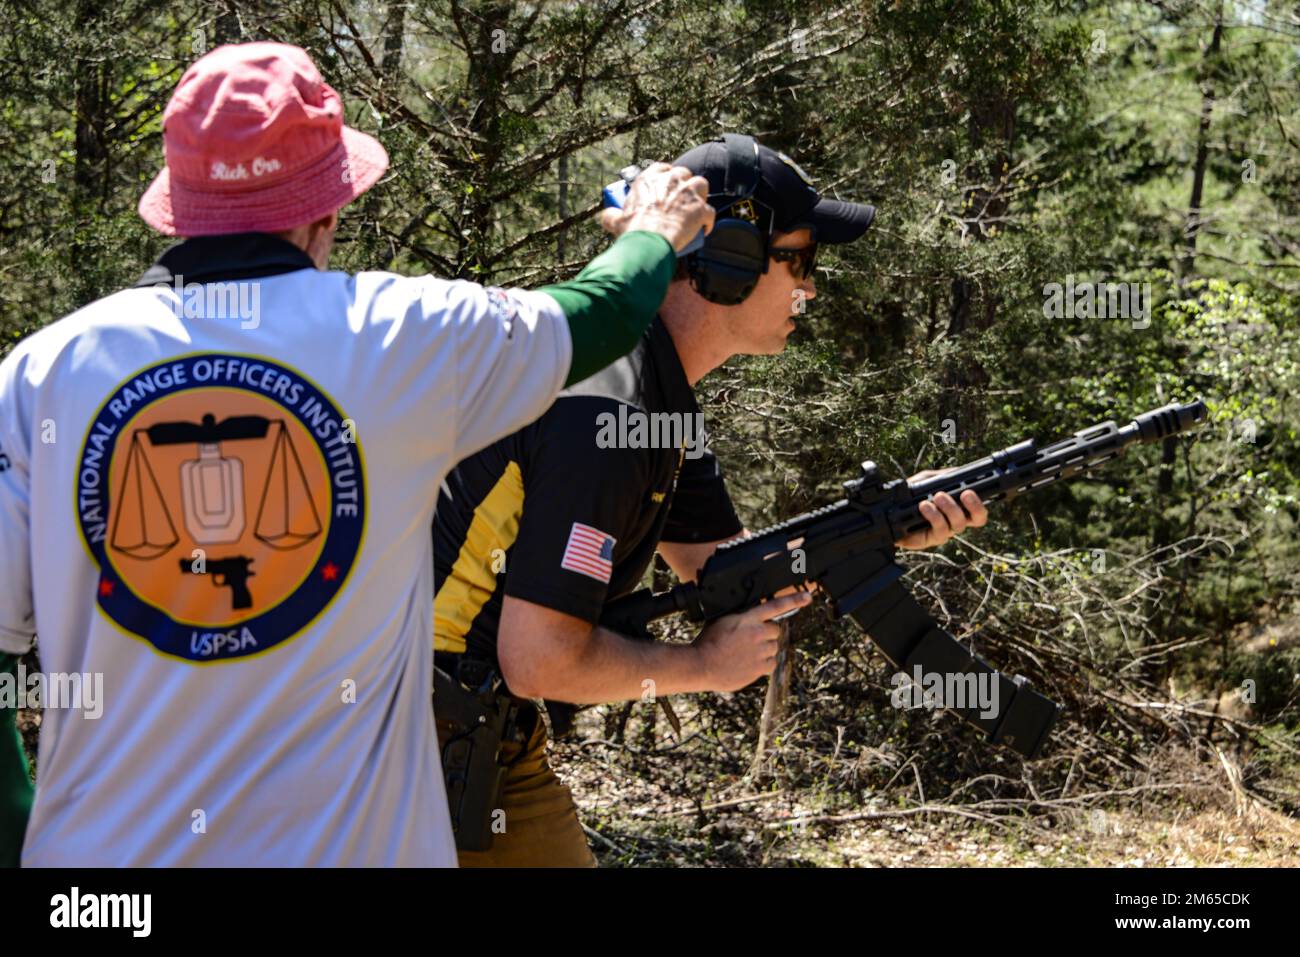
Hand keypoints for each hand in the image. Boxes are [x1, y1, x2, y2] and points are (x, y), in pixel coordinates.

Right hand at [600, 162, 714, 252]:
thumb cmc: (633, 231)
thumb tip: (607, 216)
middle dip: (684, 183)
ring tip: (695, 207)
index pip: (662, 168)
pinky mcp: (700, 209)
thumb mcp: (616, 221)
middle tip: (680, 199)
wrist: (649, 242)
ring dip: (700, 195)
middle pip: (684, 173)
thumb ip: (611, 216)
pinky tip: (705, 229)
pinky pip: (710, 212)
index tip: (666, 184)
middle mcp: (671, 180)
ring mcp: (687, 193)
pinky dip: (708, 221)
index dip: (666, 175)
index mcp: (650, 179)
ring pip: (701, 185)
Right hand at [693, 591, 811, 691]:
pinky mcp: (759, 668)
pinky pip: (771, 664)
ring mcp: (759, 651)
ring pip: (774, 648)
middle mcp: (756, 633)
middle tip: (749, 641)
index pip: (775, 606)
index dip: (794, 600)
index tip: (808, 597)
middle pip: (775, 631)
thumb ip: (739, 616)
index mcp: (747, 618)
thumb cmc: (707, 642)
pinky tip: (749, 664)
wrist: (700, 664)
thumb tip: (748, 615)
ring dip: (764, 650)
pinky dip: (764, 665)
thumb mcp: (722, 620)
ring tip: (745, 654)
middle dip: (766, 634)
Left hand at [896, 470, 987, 549]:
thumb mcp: (926, 481)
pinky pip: (941, 530)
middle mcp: (955, 520)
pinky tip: (925, 506)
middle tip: (965, 493)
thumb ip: (941, 476)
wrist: (889, 513)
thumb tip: (958, 471)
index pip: (978, 508)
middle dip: (975, 505)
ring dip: (950, 507)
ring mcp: (945, 530)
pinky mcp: (932, 539)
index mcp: (958, 507)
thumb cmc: (910, 497)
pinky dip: (934, 516)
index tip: (971, 489)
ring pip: (959, 523)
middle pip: (978, 518)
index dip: (981, 502)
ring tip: (937, 496)